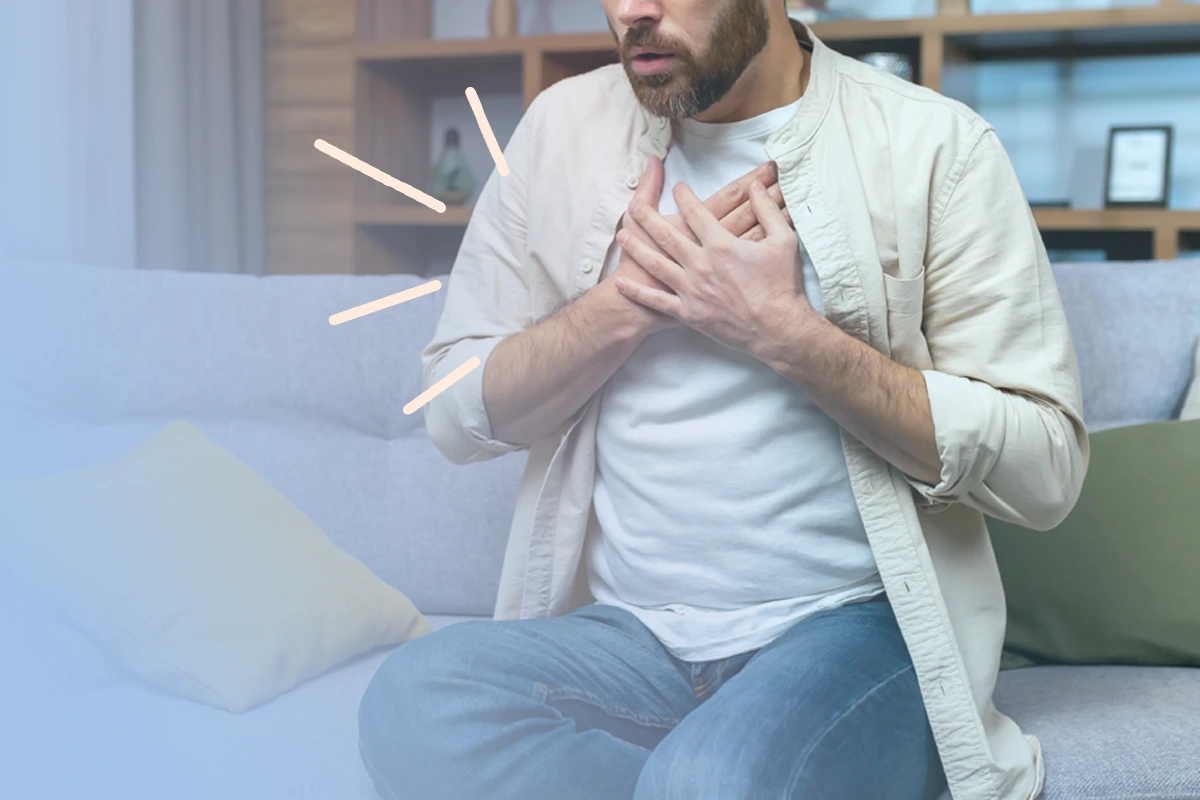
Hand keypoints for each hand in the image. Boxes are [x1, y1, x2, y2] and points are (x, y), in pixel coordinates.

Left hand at [615, 178, 816, 357]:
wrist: (778, 329)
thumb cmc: (782, 285)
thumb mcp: (784, 241)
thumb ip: (768, 210)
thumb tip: (756, 186)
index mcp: (721, 244)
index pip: (696, 213)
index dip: (684, 197)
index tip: (678, 188)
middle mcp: (701, 264)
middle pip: (667, 235)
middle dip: (647, 218)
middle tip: (633, 206)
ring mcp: (692, 290)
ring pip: (656, 265)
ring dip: (636, 250)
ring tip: (621, 237)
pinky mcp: (689, 313)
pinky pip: (657, 301)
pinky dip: (637, 292)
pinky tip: (622, 283)